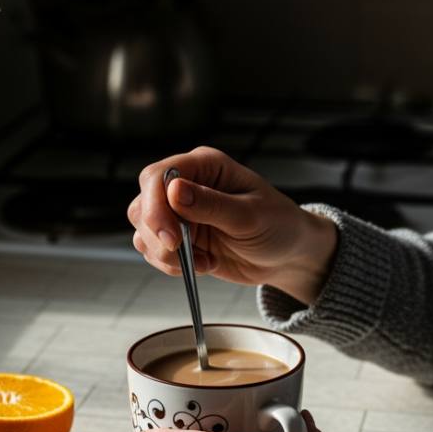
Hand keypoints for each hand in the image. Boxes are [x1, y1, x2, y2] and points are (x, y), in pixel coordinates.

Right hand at [129, 147, 338, 303]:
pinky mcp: (179, 238)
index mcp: (205, 166)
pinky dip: (171, 265)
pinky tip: (203, 265)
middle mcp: (187, 185)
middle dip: (158, 236)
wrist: (288, 255)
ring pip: (144, 231)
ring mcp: (180, 213)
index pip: (158, 176)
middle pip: (144, 204)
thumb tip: (174, 191)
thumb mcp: (251, 215)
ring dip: (167, 255)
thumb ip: (212, 204)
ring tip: (205, 262)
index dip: (156, 206)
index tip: (171, 236)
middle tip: (185, 253)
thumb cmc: (279, 225)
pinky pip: (154, 252)